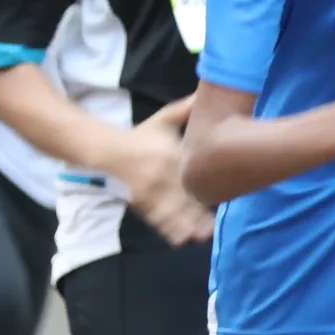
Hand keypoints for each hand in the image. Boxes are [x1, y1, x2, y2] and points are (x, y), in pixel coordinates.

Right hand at [113, 96, 213, 245]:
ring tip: (203, 236)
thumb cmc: (140, 136)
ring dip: (188, 225)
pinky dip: (170, 230)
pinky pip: (159, 220)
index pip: (194, 172)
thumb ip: (186, 109)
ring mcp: (153, 193)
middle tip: (216, 225)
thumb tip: (204, 94)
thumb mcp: (163, 120)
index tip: (226, 191)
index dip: (211, 183)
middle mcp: (165, 176)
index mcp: (173, 156)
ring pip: (174, 213)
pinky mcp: (144, 204)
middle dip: (201, 212)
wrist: (107, 150)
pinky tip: (182, 240)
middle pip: (187, 197)